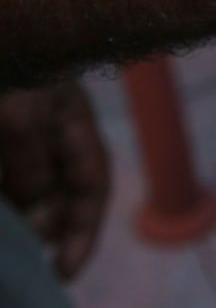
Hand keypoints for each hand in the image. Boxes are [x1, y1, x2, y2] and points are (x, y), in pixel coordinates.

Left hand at [0, 82, 109, 279]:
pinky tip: (4, 218)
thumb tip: (33, 208)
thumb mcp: (22, 114)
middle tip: (23, 255)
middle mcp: (43, 129)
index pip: (91, 183)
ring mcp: (11, 133)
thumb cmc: (10, 62)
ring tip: (9, 239)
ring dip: (16, 214)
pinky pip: (6, 175)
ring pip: (19, 189)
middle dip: (43, 228)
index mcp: (70, 119)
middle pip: (53, 193)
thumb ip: (31, 163)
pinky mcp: (0, 136)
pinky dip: (7, 199)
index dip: (83, 229)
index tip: (63, 270)